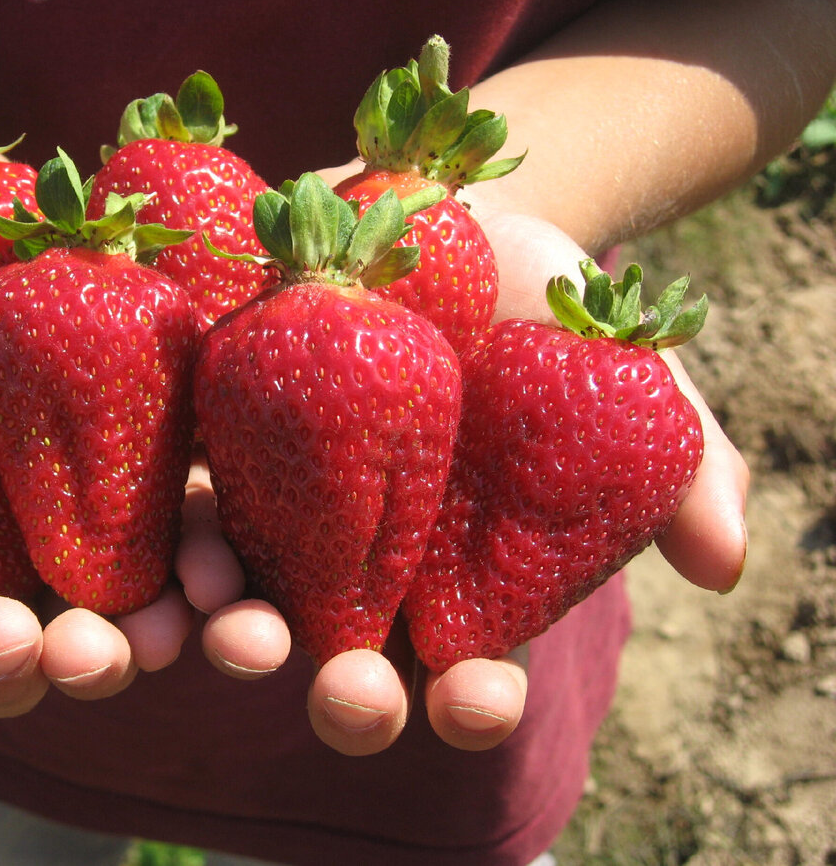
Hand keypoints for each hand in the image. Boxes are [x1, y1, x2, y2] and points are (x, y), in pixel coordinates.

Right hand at [0, 247, 196, 719]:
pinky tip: (215, 582)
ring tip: (158, 637)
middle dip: (33, 665)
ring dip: (136, 647)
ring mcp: (76, 544)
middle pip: (16, 658)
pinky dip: (203, 575)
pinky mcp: (147, 489)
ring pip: (112, 625)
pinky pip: (183, 547)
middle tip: (50, 649)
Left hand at [190, 164, 749, 756]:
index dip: (474, 697)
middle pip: (347, 656)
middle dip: (348, 692)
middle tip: (350, 697)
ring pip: (255, 600)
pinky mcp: (219, 445)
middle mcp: (362, 560)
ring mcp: (283, 508)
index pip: (469, 667)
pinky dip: (184, 538)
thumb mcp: (616, 367)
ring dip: (240, 632)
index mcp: (459, 572)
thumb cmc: (540, 297)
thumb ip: (676, 460)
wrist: (434, 207)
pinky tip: (182, 556)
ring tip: (235, 635)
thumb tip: (728, 566)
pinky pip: (192, 505)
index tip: (475, 702)